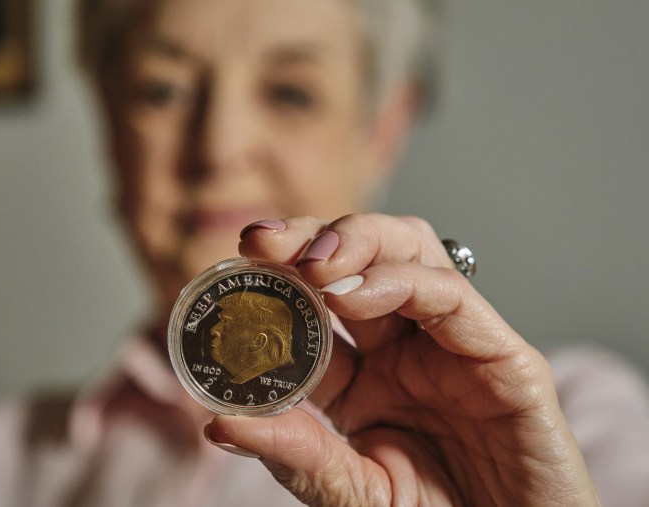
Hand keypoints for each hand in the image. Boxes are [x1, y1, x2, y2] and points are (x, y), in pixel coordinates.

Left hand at [205, 214, 598, 505]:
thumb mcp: (351, 491)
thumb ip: (296, 455)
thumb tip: (218, 423)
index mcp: (365, 376)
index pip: (317, 302)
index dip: (279, 271)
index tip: (240, 255)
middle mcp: (407, 348)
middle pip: (363, 256)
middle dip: (313, 237)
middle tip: (265, 243)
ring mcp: (454, 345)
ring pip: (410, 252)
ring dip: (357, 241)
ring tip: (311, 264)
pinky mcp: (504, 358)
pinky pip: (454, 296)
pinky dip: (402, 282)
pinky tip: (355, 294)